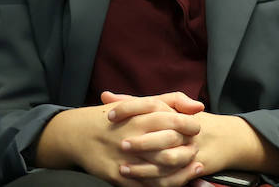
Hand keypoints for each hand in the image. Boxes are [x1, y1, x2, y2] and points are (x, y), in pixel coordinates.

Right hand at [37, 93, 203, 186]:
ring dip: (181, 172)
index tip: (197, 130)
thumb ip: (173, 101)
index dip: (191, 128)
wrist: (79, 133)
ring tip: (193, 168)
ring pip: (161, 172)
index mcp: (143, 118)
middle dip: (188, 152)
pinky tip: (174, 181)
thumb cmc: (117, 116)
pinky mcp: (116, 176)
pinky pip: (145, 186)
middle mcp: (135, 139)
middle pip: (172, 150)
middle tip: (196, 150)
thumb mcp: (143, 103)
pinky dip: (163, 185)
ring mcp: (125, 160)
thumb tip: (199, 107)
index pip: (177, 123)